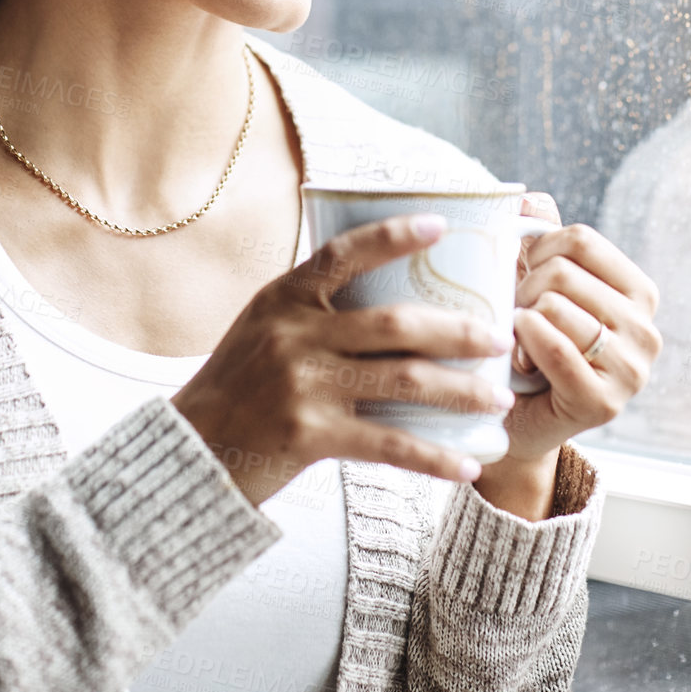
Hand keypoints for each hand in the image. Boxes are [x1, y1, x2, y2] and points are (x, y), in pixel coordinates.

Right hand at [169, 214, 513, 506]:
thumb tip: (387, 289)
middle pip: (395, 324)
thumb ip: (313, 309)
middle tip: (498, 336)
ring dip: (460, 390)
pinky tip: (466, 465)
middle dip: (457, 331)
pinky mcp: (309, 435)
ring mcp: (302, 385)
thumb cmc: (237, 384)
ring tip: (498, 397)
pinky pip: (388, 445)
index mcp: (283, 297)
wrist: (191, 450)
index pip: (343, 253)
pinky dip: (433, 458)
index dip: (393, 236)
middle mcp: (294, 334)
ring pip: (403, 381)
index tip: (440, 226)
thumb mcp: (262, 327)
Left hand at [501, 198, 662, 465]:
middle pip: (563, 272)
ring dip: (518, 319)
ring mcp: (631, 370)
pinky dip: (524, 343)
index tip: (524, 274)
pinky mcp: (604, 403)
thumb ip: (542, 236)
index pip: (581, 239)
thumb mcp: (542, 284)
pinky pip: (554, 349)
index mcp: (639, 292)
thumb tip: (526, 197)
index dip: (537, 249)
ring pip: (553, 307)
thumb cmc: (531, 341)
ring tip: (519, 339)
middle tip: (515, 314)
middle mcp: (646, 329)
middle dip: (521, 288)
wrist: (516, 416)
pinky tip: (517, 354)